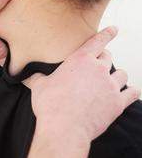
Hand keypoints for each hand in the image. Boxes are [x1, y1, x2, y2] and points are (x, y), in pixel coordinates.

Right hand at [23, 26, 140, 141]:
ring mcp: (110, 86)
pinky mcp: (117, 103)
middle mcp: (98, 69)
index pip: (97, 42)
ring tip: (112, 80)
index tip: (114, 29)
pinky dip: (131, 92)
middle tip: (99, 66)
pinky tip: (129, 93)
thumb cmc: (51, 105)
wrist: (64, 128)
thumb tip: (26, 77)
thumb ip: (36, 78)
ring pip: (121, 74)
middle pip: (108, 58)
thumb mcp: (39, 87)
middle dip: (104, 59)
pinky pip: (132, 93)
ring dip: (117, 76)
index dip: (107, 34)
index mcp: (80, 61)